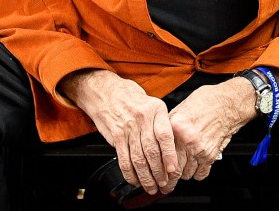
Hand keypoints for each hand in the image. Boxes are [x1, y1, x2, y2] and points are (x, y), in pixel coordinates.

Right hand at [60, 70, 179, 194]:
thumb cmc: (131, 97)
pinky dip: (130, 173)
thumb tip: (172, 147)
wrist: (105, 91)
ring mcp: (128, 128)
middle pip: (152, 151)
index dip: (169, 155)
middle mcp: (142, 119)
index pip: (164, 136)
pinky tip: (135, 180)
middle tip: (164, 183)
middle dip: (159, 171)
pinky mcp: (116, 136)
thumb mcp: (152, 103)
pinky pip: (124, 159)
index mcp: (155, 110)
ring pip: (138, 159)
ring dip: (146, 177)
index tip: (173, 169)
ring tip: (151, 186)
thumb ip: (161, 122)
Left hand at [167, 78, 256, 181]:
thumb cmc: (206, 102)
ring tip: (181, 171)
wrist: (228, 104)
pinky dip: (197, 174)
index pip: (162, 155)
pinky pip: (201, 174)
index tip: (156, 174)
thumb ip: (168, 126)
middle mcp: (187, 140)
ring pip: (187, 174)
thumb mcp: (180, 108)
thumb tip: (158, 139)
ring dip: (183, 174)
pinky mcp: (211, 155)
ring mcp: (200, 149)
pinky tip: (194, 168)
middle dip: (169, 181)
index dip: (158, 169)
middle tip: (165, 185)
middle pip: (174, 170)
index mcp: (176, 127)